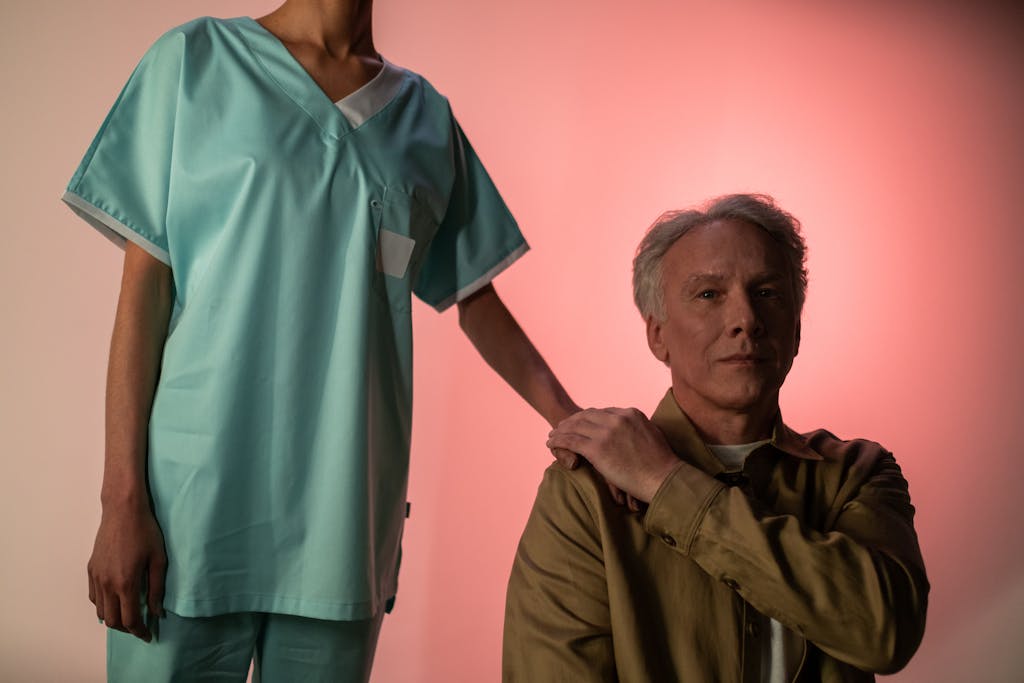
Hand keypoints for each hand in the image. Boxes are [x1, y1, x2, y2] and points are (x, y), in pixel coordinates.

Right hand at [87, 503, 166, 641]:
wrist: (123, 510)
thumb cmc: (145, 531)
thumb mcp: (159, 560)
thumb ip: (157, 588)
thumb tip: (157, 612)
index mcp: (126, 583)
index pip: (130, 619)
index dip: (139, 631)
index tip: (148, 635)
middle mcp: (107, 584)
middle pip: (113, 620)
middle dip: (127, 628)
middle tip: (140, 626)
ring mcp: (96, 577)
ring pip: (100, 611)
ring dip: (113, 618)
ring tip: (128, 615)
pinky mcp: (91, 569)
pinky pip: (94, 596)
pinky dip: (103, 605)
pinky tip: (115, 600)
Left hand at [547, 408, 678, 502]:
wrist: (664, 478)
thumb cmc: (662, 464)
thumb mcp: (652, 435)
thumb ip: (639, 428)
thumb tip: (635, 429)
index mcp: (630, 413)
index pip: (603, 412)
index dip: (587, 417)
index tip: (579, 422)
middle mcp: (617, 419)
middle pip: (586, 416)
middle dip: (571, 421)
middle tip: (560, 427)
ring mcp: (607, 432)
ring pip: (575, 426)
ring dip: (561, 430)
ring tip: (552, 434)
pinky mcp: (597, 449)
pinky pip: (571, 441)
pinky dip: (558, 441)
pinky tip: (551, 443)